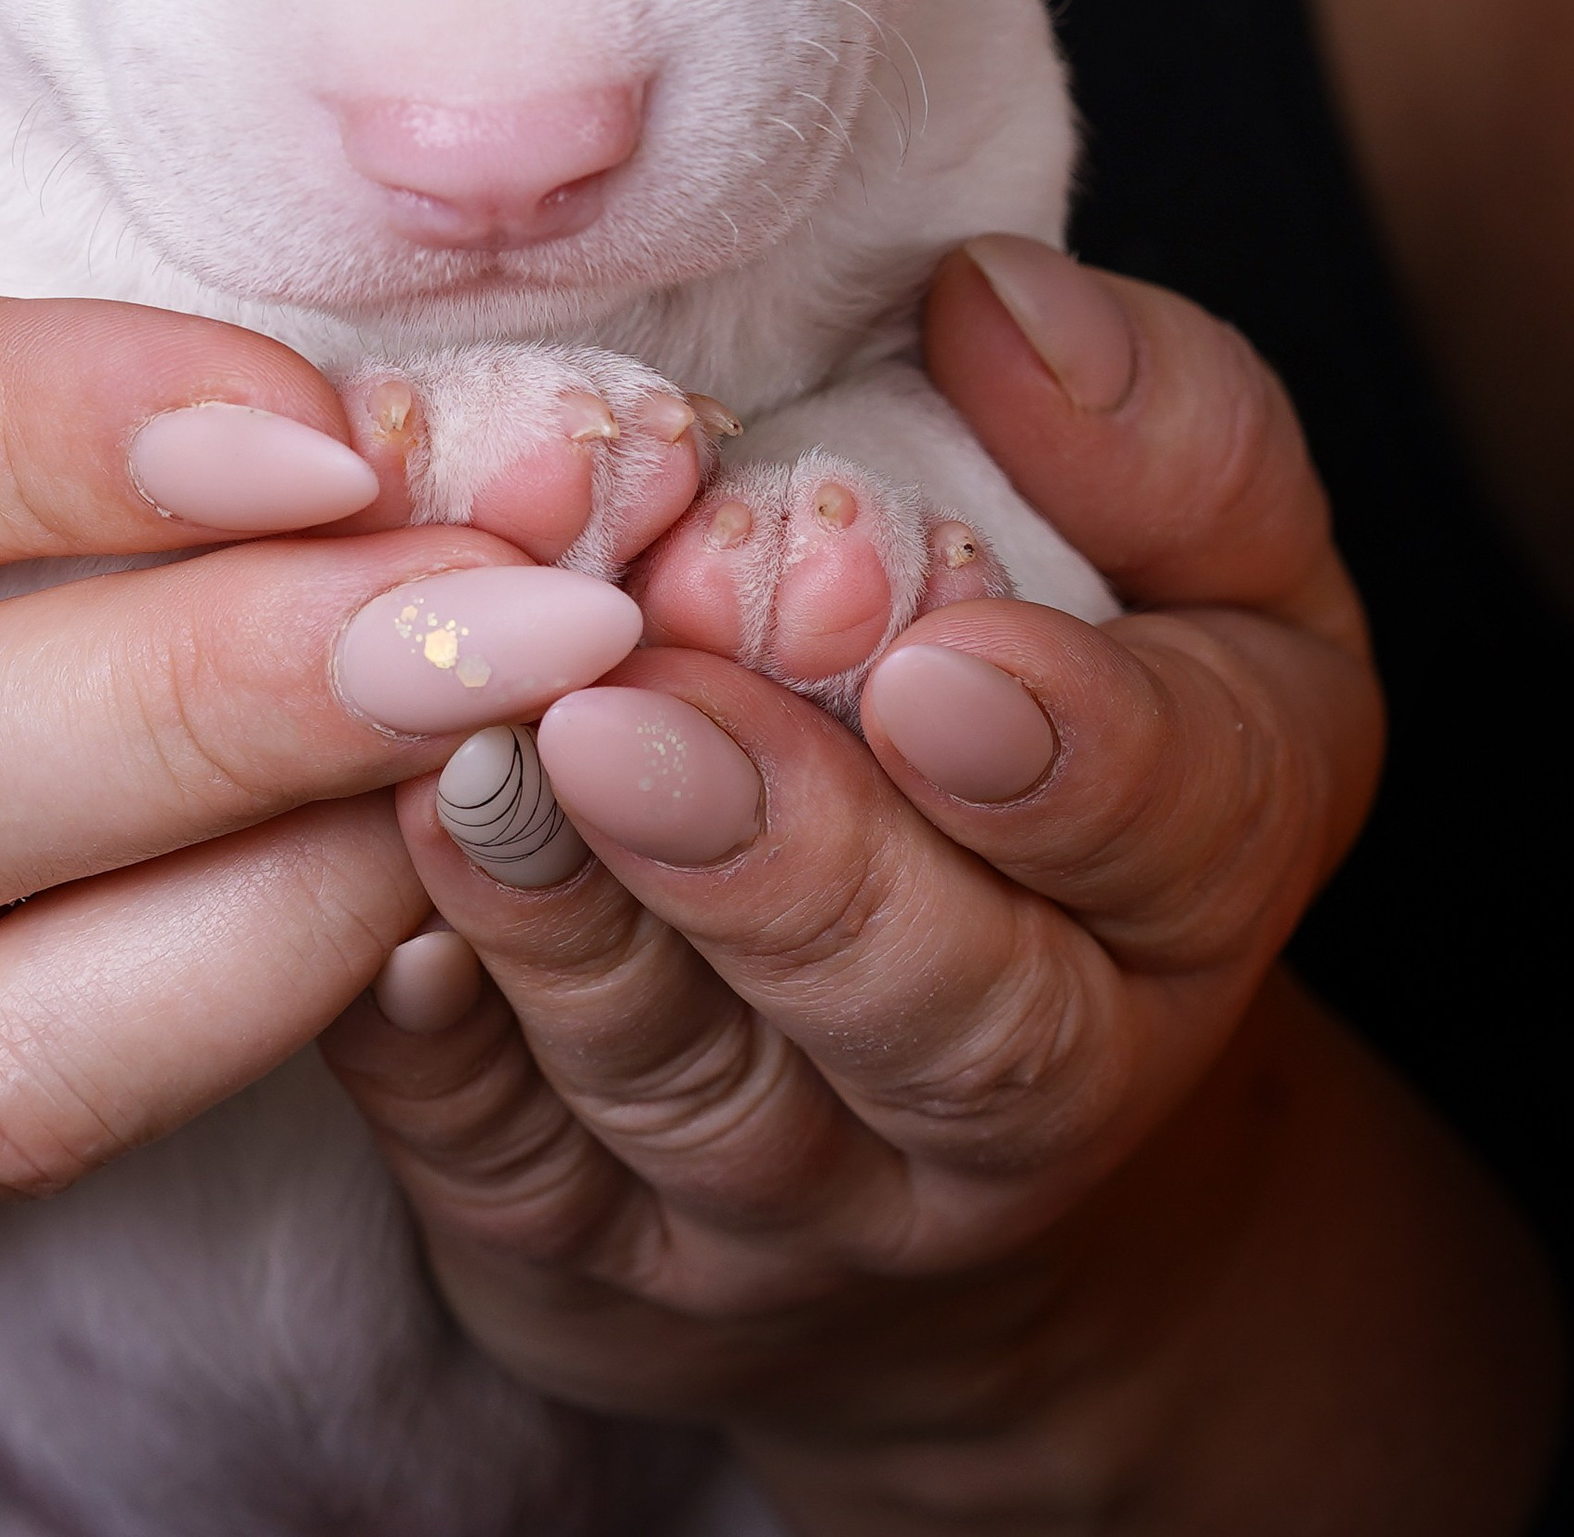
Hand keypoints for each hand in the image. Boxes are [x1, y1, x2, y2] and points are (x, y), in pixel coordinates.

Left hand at [324, 242, 1563, 1533]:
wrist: (967, 1101)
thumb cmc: (1053, 725)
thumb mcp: (1195, 563)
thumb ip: (1154, 424)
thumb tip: (997, 303)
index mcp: (1196, 873)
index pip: (1182, 832)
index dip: (1067, 760)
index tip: (933, 658)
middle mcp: (1036, 1085)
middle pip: (937, 1016)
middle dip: (785, 864)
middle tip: (631, 717)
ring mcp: (812, 1206)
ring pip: (698, 1100)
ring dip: (576, 935)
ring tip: (464, 766)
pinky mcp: (604, 1270)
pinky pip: (508, 1180)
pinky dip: (435, 1056)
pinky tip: (378, 922)